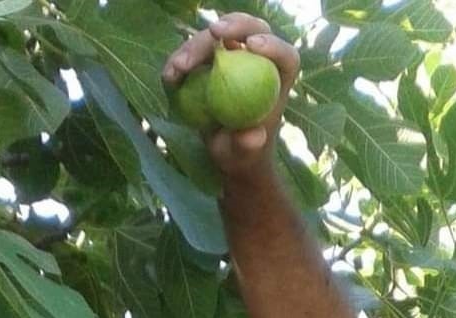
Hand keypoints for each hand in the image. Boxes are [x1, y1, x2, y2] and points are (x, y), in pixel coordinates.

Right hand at [162, 13, 300, 181]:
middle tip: (213, 33)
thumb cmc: (243, 155)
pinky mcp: (213, 59)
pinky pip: (196, 51)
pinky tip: (169, 77)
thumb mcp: (244, 155)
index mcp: (279, 81)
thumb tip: (253, 135)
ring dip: (195, 46)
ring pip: (219, 36)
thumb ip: (248, 145)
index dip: (273, 45)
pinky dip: (180, 60)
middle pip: (252, 30)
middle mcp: (260, 62)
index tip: (251, 46)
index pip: (285, 56)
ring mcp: (235, 56)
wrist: (226, 151)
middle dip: (234, 24)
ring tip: (178, 69)